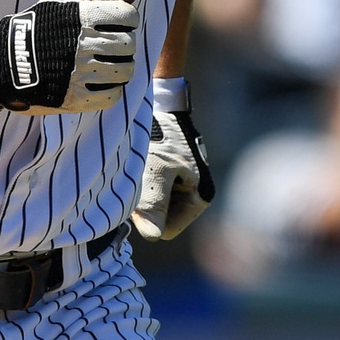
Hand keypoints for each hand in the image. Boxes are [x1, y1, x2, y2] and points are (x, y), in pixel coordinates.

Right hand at [0, 0, 138, 113]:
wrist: (1, 62)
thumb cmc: (36, 28)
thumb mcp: (61, 5)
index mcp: (80, 17)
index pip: (128, 16)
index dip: (127, 20)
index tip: (117, 24)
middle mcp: (81, 44)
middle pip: (128, 45)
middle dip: (124, 45)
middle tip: (112, 47)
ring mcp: (78, 73)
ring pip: (125, 71)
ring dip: (121, 68)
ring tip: (108, 65)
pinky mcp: (73, 98)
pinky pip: (112, 95)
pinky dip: (112, 89)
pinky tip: (100, 82)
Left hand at [132, 109, 213, 239]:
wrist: (161, 103)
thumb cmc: (160, 135)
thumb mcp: (155, 171)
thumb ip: (154, 204)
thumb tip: (152, 236)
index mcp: (201, 196)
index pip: (167, 230)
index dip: (150, 217)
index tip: (140, 192)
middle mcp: (197, 193)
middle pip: (163, 220)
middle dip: (147, 206)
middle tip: (138, 178)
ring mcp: (186, 184)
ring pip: (158, 207)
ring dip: (144, 194)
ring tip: (140, 169)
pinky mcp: (176, 174)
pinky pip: (156, 192)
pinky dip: (145, 183)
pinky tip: (143, 164)